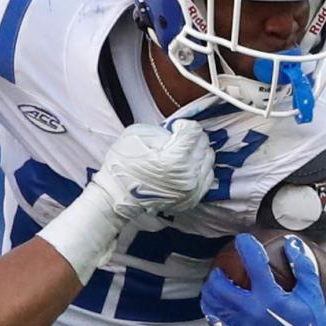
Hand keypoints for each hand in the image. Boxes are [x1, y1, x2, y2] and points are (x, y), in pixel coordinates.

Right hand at [90, 119, 214, 220]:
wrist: (116, 195)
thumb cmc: (122, 165)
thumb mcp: (136, 135)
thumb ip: (163, 131)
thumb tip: (179, 134)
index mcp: (174, 161)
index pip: (194, 132)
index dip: (183, 125)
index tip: (174, 128)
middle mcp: (188, 178)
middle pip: (204, 144)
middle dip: (191, 138)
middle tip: (176, 140)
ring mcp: (191, 191)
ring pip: (209, 160)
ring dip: (196, 153)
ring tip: (180, 154)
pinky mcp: (192, 200)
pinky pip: (207, 177)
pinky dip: (199, 168)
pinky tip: (185, 166)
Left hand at [201, 234, 325, 325]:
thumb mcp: (312, 294)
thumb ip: (303, 267)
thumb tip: (293, 243)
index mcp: (271, 298)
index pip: (254, 265)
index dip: (247, 247)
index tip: (243, 239)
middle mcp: (252, 311)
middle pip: (220, 286)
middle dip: (217, 274)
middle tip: (221, 269)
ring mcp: (243, 325)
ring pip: (213, 304)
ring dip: (210, 290)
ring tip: (217, 284)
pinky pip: (218, 319)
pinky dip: (214, 308)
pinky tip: (220, 303)